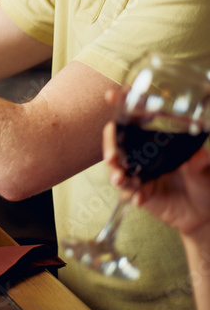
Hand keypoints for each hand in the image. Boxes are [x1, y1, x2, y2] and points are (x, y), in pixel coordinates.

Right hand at [104, 115, 209, 236]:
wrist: (203, 213)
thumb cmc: (204, 183)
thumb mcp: (205, 168)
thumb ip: (199, 162)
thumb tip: (197, 155)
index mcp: (155, 141)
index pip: (134, 120)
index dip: (120, 106)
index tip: (111, 96)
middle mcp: (142, 155)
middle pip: (116, 144)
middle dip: (109, 148)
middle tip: (111, 157)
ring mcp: (139, 174)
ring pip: (117, 169)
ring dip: (115, 174)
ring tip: (120, 179)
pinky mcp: (139, 193)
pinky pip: (128, 193)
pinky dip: (132, 195)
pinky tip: (140, 199)